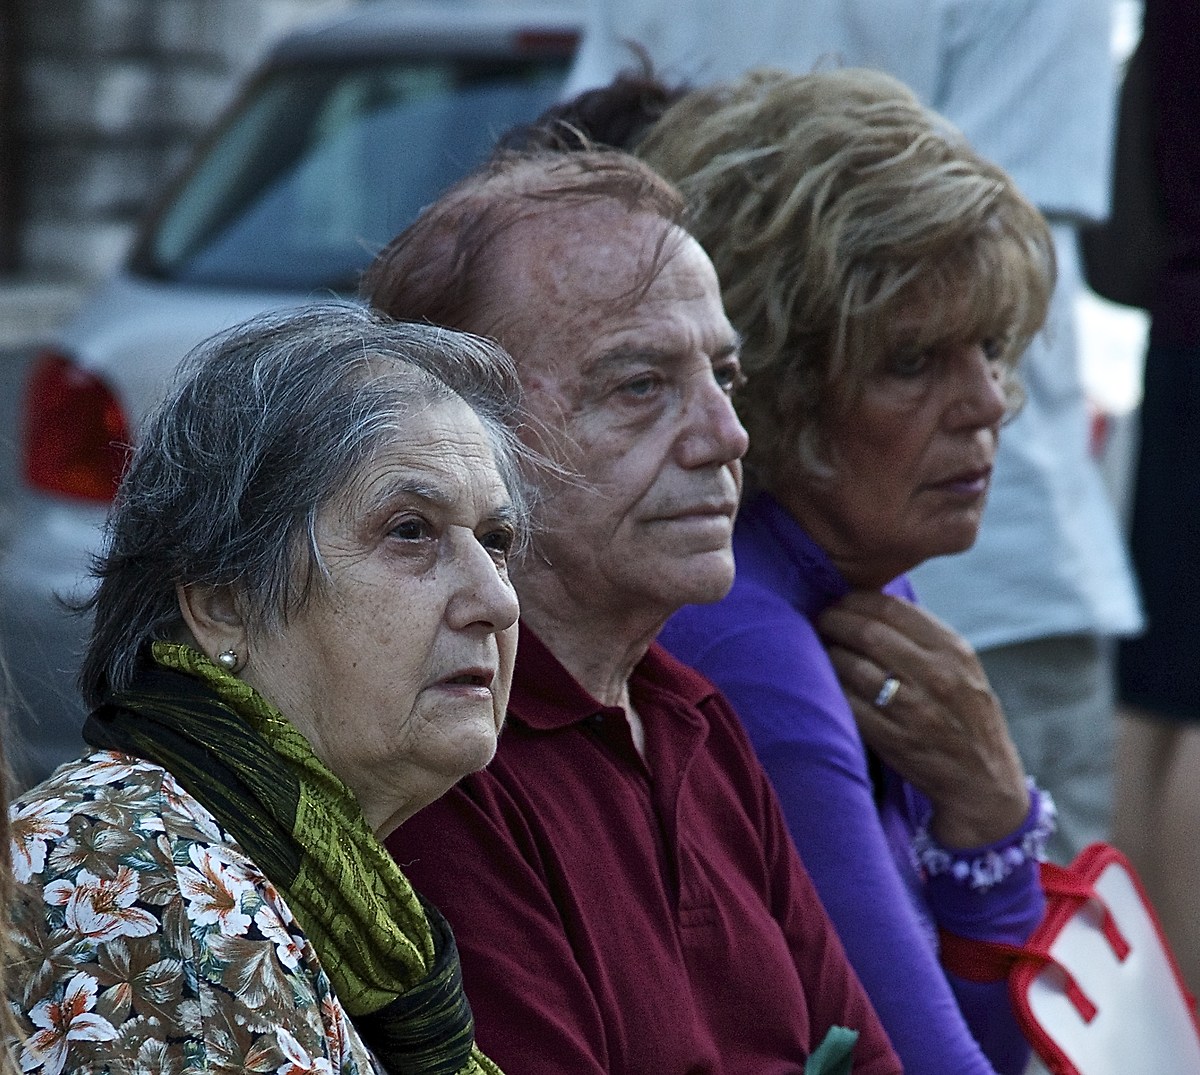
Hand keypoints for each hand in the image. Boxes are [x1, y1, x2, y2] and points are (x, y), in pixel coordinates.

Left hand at [817, 590, 1028, 848]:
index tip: (840, 602)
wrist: (984, 784)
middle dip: (835, 621)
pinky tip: (825, 684)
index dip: (855, 600)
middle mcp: (936, 676)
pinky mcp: (893, 739)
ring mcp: (914, 709)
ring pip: (851, 665)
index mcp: (953, 651)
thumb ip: (924, 639)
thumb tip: (869, 604)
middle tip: (821, 621)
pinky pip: (847, 702)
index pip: (891, 608)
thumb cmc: (964, 719)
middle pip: (866, 632)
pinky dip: (830, 688)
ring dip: (828, 654)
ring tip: (821, 651)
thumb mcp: (961, 670)